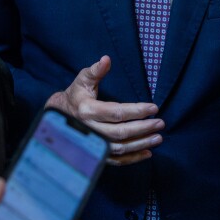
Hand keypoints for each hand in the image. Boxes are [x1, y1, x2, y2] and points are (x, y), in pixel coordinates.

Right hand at [46, 56, 163, 165]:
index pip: (116, 113)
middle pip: (121, 132)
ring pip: (120, 148)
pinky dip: (132, 158)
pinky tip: (147, 153)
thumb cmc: (75, 95)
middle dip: (143, 128)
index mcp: (87, 110)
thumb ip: (95, 70)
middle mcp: (89, 130)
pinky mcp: (95, 153)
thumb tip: (106, 59)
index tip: (153, 108)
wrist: (58, 116)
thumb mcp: (82, 80)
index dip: (137, 111)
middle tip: (160, 123)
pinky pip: (116, 159)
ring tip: (158, 138)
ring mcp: (92, 144)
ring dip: (141, 144)